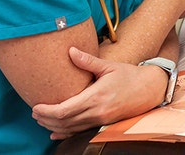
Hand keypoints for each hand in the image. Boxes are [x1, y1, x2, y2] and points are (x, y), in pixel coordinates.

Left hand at [31, 47, 166, 139]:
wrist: (149, 89)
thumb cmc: (129, 75)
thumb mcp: (108, 66)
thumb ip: (87, 61)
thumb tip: (70, 51)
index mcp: (97, 96)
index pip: (65, 110)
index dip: (47, 111)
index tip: (35, 107)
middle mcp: (98, 111)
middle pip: (64, 122)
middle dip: (46, 119)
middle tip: (34, 113)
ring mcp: (101, 119)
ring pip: (71, 129)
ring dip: (53, 126)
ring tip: (41, 119)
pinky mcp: (103, 123)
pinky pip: (80, 132)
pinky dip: (65, 133)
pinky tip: (55, 132)